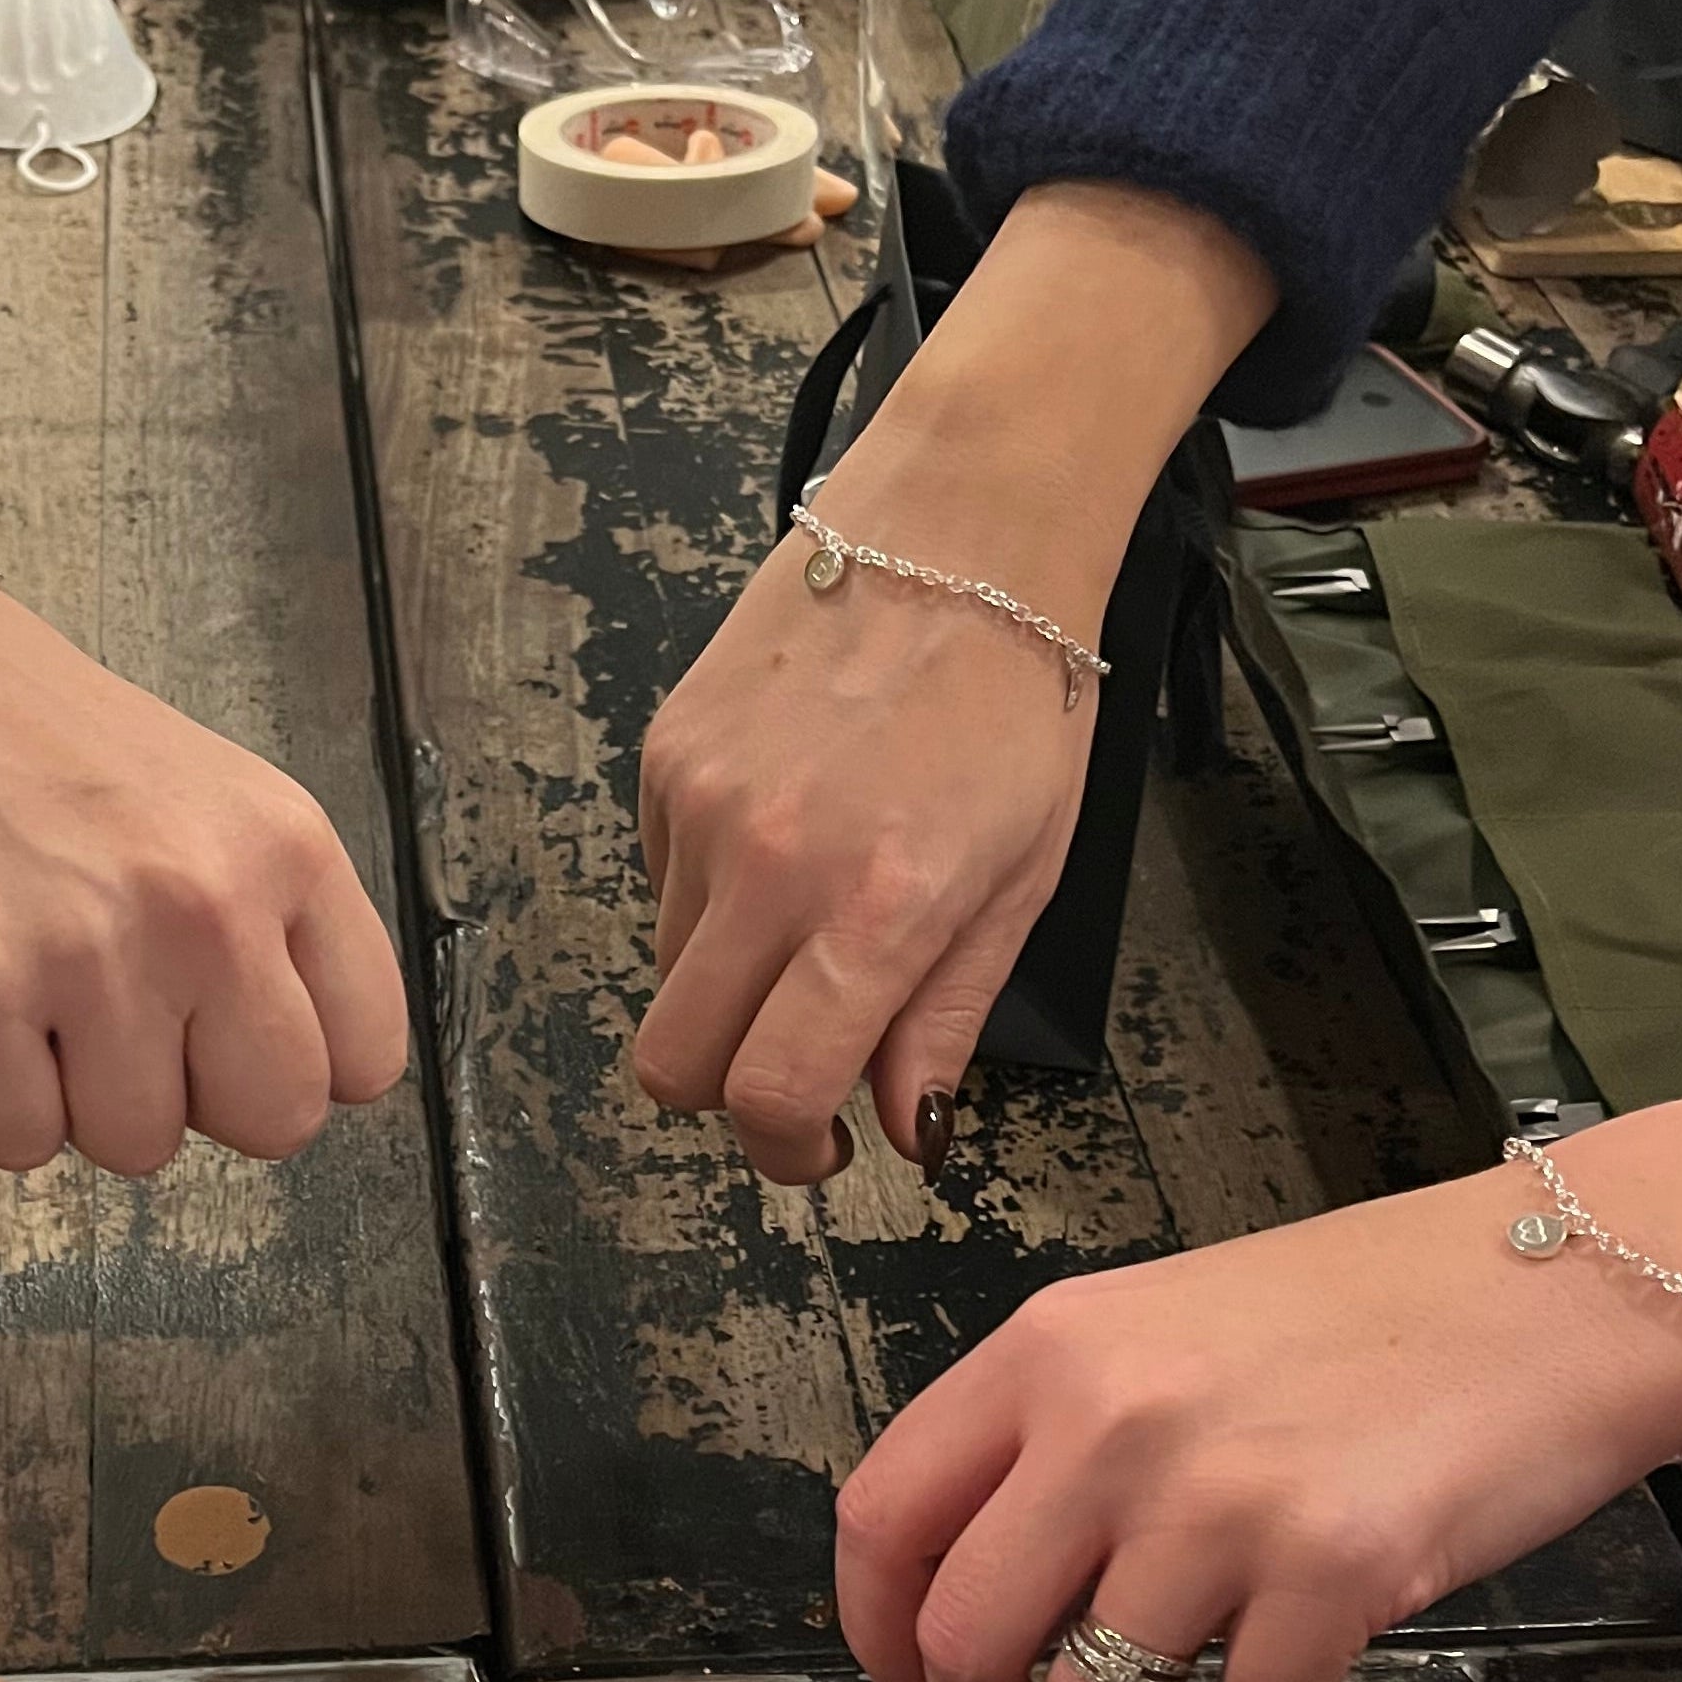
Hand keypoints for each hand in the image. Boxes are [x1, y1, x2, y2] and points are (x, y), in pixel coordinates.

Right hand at [0, 591, 410, 1174]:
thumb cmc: (28, 738)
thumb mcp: (208, 801)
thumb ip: (269, 925)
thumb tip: (290, 1070)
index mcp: (286, 847)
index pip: (366, 1054)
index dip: (289, 1065)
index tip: (230, 1041)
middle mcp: (208, 901)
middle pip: (273, 1122)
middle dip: (198, 1101)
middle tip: (125, 1028)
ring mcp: (92, 951)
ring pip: (139, 1146)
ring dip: (78, 1098)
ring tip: (33, 990)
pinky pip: (16, 1142)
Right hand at [634, 513, 1108, 1184]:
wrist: (957, 530)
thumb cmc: (1016, 699)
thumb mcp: (1021, 878)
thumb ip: (947, 1016)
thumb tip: (905, 1126)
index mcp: (877, 905)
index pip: (771, 1091)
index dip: (788, 1151)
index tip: (823, 1147)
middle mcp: (770, 862)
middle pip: (674, 1061)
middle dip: (728, 1094)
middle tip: (795, 1072)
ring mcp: (701, 806)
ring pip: (666, 974)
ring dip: (727, 988)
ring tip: (809, 921)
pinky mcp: (664, 758)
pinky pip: (660, 882)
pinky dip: (711, 899)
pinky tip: (783, 840)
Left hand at [834, 1167, 1681, 1681]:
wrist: (1576, 1277)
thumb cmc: (1380, 1309)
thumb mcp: (1167, 1327)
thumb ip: (1063, 1433)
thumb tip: (987, 1579)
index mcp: (1050, 1350)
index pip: (884, 1516)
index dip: (875, 1633)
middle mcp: (1111, 1420)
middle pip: (964, 1637)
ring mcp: (1218, 1498)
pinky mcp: (1334, 1569)